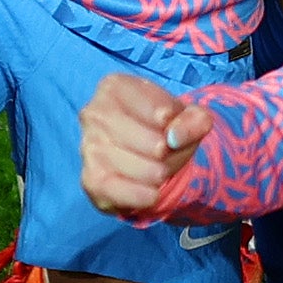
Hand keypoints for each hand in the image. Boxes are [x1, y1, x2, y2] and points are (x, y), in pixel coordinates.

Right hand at [76, 66, 208, 219]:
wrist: (154, 157)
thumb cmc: (168, 127)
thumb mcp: (191, 117)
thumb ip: (194, 120)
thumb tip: (174, 137)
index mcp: (115, 87)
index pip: (151, 105)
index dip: (170, 120)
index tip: (173, 125)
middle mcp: (94, 113)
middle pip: (137, 136)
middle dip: (164, 150)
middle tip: (169, 154)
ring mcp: (88, 146)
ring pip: (126, 163)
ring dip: (154, 173)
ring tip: (161, 172)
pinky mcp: (89, 178)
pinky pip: (111, 189)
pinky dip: (136, 195)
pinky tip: (152, 194)